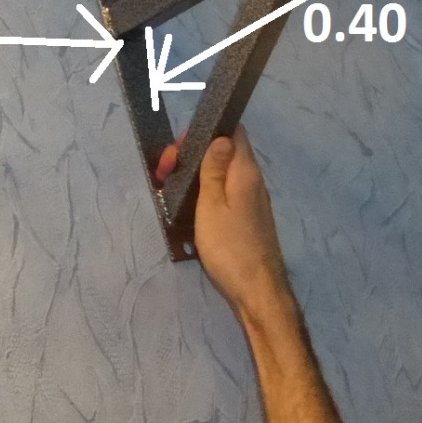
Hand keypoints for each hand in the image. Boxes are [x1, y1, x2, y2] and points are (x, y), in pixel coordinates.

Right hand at [156, 125, 295, 324]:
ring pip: (222, 173)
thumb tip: (221, 136)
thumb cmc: (229, 246)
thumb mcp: (212, 204)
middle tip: (165, 172)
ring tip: (169, 189)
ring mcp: (251, 199)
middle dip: (192, 155)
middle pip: (223, 152)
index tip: (181, 147)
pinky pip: (225, 191)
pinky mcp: (247, 216)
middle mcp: (252, 180)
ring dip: (196, 174)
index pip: (233, 131)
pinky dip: (206, 190)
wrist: (256, 291)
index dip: (206, 131)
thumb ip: (214, 169)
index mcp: (245, 171)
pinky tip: (188, 205)